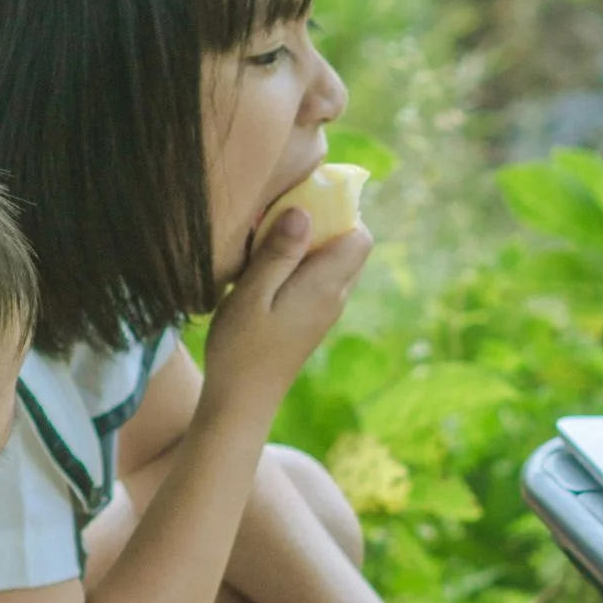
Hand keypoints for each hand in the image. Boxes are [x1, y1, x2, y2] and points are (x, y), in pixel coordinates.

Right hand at [200, 207, 372, 420]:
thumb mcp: (252, 295)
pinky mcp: (311, 322)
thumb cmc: (241, 348)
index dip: (341, 212)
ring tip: (270, 242)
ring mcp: (325, 312)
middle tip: (281, 217)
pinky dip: (303, 266)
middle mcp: (335, 298)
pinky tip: (268, 270)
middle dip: (326, 224)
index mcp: (326, 287)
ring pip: (335, 264)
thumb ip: (279, 253)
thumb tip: (304, 211)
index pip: (361, 237)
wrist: (242, 402)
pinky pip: (320, 281)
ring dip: (312, 245)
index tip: (304, 200)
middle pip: (351, 247)